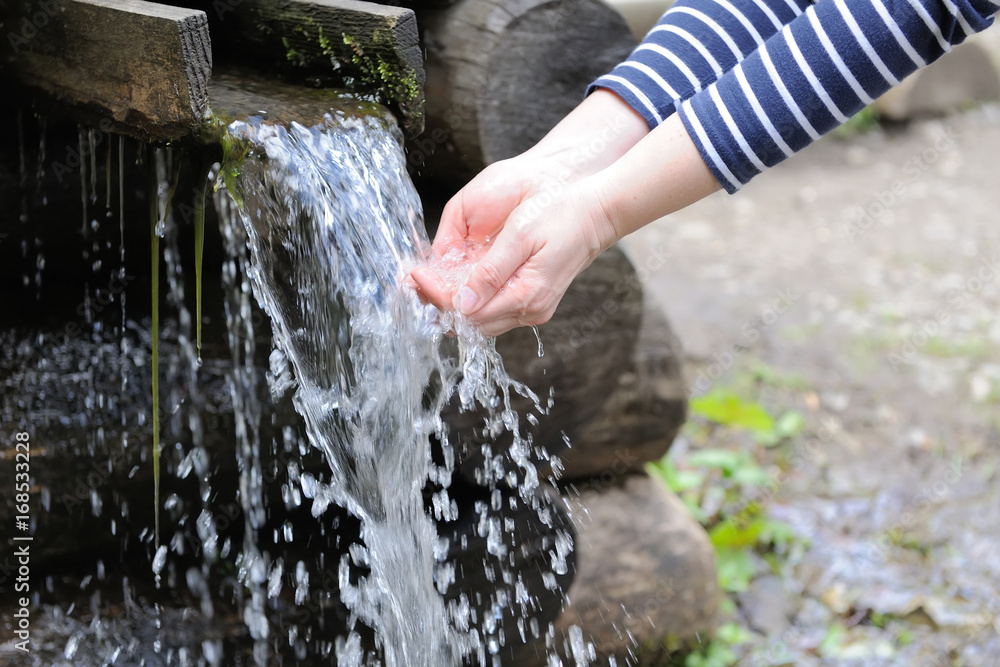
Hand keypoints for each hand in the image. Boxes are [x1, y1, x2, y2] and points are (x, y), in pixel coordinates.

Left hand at [412, 176, 612, 336]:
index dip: (436, 294)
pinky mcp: (534, 301)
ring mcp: (533, 308)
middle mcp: (530, 310)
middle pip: (472, 323)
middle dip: (439, 303)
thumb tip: (461, 303)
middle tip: (415, 280)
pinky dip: (472, 299)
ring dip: (453, 303)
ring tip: (429, 281)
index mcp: (527, 296)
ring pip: (482, 320)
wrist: (598, 212)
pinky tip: (457, 283)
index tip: (415, 274)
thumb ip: (491, 272)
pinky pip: (494, 309)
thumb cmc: (561, 214)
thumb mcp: (521, 236)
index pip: (468, 311)